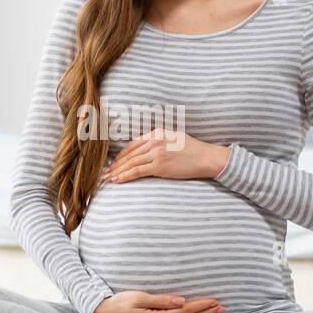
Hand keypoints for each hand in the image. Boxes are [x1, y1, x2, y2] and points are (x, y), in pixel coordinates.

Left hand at [102, 127, 228, 182]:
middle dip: (116, 164)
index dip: (121, 155)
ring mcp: (157, 153)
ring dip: (118, 171)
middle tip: (106, 172)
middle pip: (129, 154)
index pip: (133, 144)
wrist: (207, 158)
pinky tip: (118, 180)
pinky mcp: (160, 166)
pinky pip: (137, 171)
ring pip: (131, 163)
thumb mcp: (175, 139)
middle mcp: (155, 141)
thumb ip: (160, 142)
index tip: (114, 163)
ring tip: (109, 178)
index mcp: (157, 133)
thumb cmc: (194, 150)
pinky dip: (125, 176)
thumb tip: (147, 150)